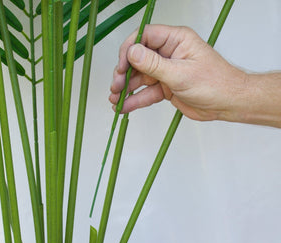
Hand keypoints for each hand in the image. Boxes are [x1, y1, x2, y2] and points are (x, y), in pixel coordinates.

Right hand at [109, 24, 247, 121]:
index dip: (129, 50)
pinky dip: (135, 100)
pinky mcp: (165, 88)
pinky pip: (146, 93)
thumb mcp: (180, 73)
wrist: (226, 103)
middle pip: (137, 59)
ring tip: (115, 100)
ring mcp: (166, 71)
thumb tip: (133, 52)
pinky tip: (124, 107)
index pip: (144, 37)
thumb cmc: (214, 83)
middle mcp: (168, 53)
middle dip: (124, 73)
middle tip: (116, 86)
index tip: (122, 66)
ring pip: (139, 78)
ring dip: (126, 89)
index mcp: (175, 40)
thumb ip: (154, 64)